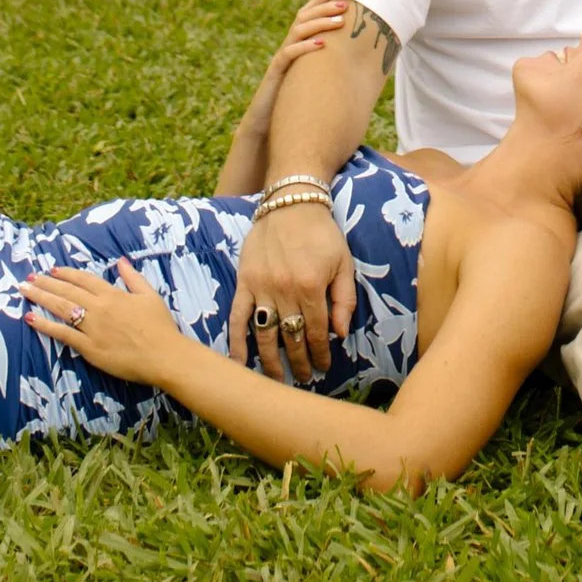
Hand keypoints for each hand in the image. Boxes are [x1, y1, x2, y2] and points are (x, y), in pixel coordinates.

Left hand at [23, 258, 183, 386]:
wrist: (164, 355)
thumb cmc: (160, 326)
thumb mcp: (150, 295)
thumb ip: (133, 278)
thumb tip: (120, 261)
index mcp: (113, 294)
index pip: (84, 280)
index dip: (67, 274)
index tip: (52, 270)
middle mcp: (99, 308)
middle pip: (68, 292)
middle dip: (46, 283)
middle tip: (29, 278)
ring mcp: (92, 328)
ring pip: (62, 308)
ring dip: (41, 298)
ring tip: (24, 291)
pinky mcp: (89, 348)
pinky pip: (63, 334)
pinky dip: (46, 326)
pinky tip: (31, 318)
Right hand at [220, 0, 353, 189]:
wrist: (265, 129)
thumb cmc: (292, 108)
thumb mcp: (311, 84)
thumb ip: (325, 71)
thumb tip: (357, 68)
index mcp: (295, 48)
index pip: (306, 18)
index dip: (319, 3)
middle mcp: (287, 50)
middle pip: (302, 19)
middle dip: (323, 8)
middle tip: (344, 3)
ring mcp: (280, 61)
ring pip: (297, 33)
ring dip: (319, 23)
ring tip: (339, 20)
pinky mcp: (275, 74)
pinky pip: (287, 55)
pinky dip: (304, 47)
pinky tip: (321, 44)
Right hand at [225, 201, 354, 381]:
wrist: (291, 202)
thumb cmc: (322, 233)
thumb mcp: (344, 262)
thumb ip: (344, 299)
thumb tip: (340, 334)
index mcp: (312, 286)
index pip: (316, 332)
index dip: (320, 354)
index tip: (323, 367)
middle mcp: (285, 290)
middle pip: (291, 338)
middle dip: (299, 363)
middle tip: (303, 379)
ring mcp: (262, 287)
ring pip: (265, 334)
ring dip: (271, 361)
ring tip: (277, 379)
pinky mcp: (244, 282)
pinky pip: (238, 317)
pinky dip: (236, 341)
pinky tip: (239, 362)